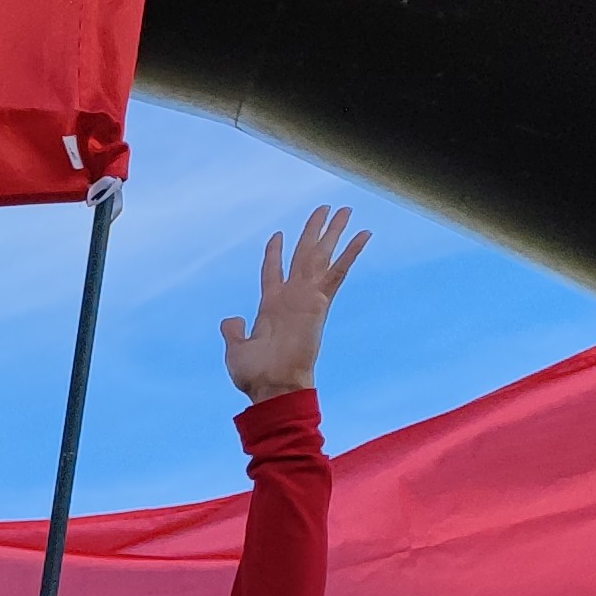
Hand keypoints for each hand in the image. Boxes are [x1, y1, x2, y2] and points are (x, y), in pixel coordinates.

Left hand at [223, 204, 365, 405]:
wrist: (272, 386)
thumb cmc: (255, 375)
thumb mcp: (236, 349)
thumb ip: (233, 331)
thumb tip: (230, 319)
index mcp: (270, 306)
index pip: (272, 271)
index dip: (273, 252)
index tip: (277, 235)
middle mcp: (291, 297)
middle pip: (303, 255)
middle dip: (313, 231)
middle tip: (324, 208)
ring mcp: (306, 298)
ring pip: (321, 256)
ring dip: (332, 232)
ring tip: (344, 209)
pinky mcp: (320, 302)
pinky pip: (338, 272)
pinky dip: (351, 253)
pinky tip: (364, 234)